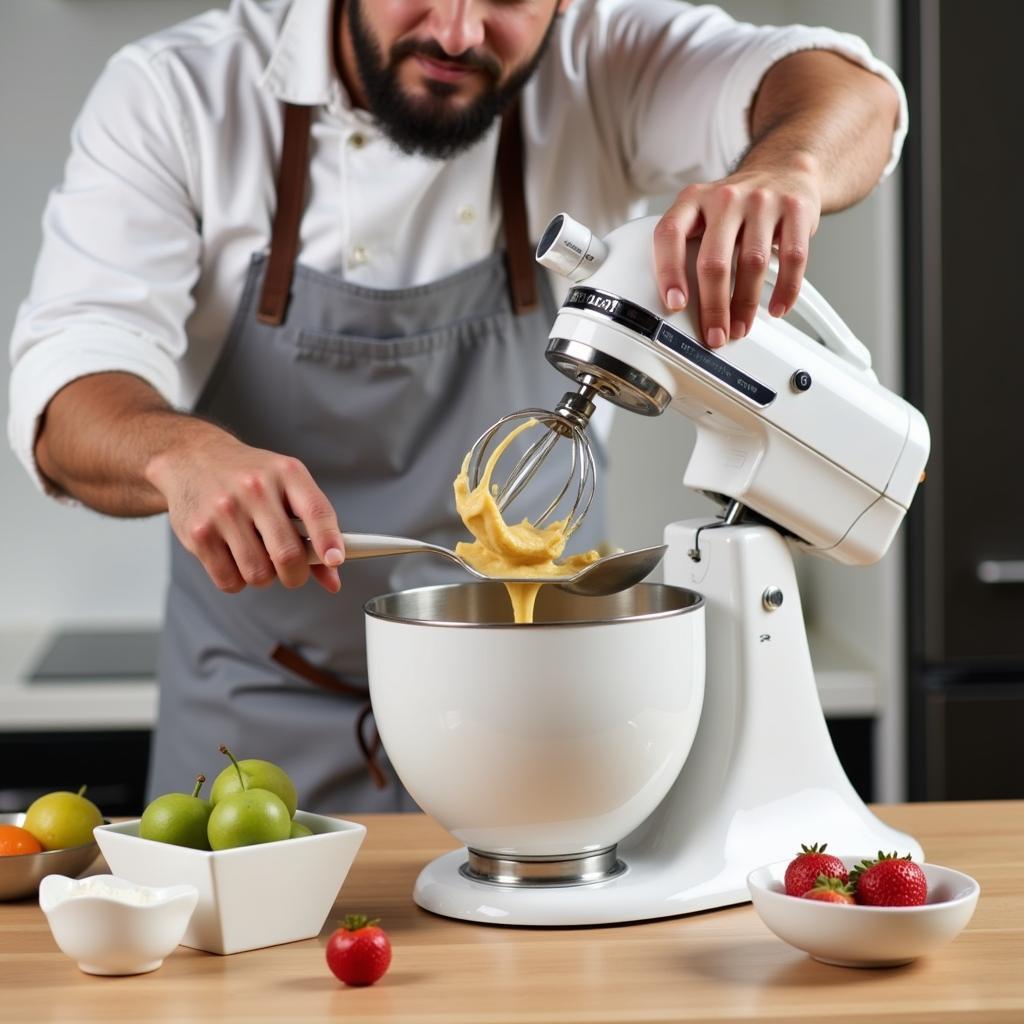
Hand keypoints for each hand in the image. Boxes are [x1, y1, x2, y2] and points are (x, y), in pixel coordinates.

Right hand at [147, 430, 344, 593]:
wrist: (193, 457)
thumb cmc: (249, 476)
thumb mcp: (287, 486)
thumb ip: (314, 529)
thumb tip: (333, 577)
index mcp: (287, 473)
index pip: (316, 511)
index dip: (330, 540)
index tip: (336, 560)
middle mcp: (255, 489)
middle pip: (287, 554)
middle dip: (296, 575)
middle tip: (292, 571)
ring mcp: (224, 511)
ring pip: (258, 574)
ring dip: (264, 577)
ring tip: (258, 555)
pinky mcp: (199, 533)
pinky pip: (229, 581)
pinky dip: (238, 580)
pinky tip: (235, 558)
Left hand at [653, 164, 821, 347]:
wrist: (784, 169)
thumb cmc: (735, 205)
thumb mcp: (702, 214)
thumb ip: (687, 248)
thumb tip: (680, 307)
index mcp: (693, 199)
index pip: (670, 235)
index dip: (669, 272)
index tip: (675, 305)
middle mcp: (725, 198)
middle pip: (714, 260)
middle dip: (713, 306)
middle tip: (714, 334)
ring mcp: (762, 201)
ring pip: (752, 263)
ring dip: (745, 305)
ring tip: (740, 327)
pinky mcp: (796, 210)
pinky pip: (793, 258)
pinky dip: (785, 290)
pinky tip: (777, 308)